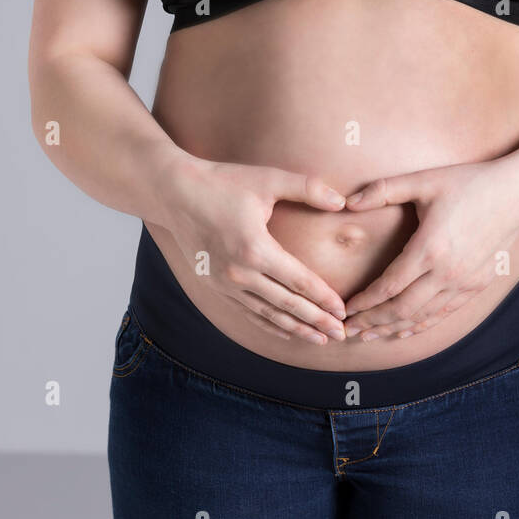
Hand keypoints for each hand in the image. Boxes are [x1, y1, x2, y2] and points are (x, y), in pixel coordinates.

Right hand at [162, 157, 348, 343]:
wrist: (175, 192)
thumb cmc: (223, 182)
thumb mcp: (268, 179)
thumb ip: (308, 188)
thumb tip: (342, 202)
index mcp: (255, 248)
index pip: (299, 281)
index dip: (324, 299)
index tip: (344, 312)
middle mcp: (239, 273)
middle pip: (286, 305)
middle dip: (316, 321)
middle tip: (341, 335)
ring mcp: (224, 283)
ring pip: (267, 314)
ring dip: (295, 329)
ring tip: (319, 339)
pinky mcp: (214, 285)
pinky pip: (247, 311)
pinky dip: (269, 324)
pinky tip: (286, 331)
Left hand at [342, 161, 518, 339]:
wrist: (517, 194)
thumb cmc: (468, 182)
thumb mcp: (424, 180)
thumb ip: (383, 190)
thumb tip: (347, 202)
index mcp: (430, 248)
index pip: (389, 286)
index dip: (365, 301)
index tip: (346, 309)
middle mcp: (447, 273)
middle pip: (402, 309)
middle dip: (373, 322)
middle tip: (350, 330)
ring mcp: (464, 283)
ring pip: (423, 318)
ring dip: (394, 328)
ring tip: (371, 335)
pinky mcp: (477, 286)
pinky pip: (444, 314)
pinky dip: (421, 325)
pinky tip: (406, 329)